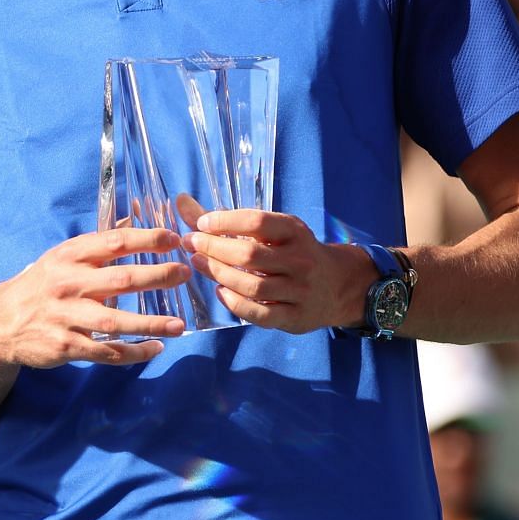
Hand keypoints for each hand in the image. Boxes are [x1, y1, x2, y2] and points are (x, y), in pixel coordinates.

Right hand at [0, 228, 190, 369]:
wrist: (1, 322)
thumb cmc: (42, 285)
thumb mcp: (64, 257)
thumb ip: (101, 242)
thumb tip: (137, 215)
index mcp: (69, 256)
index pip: (113, 242)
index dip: (146, 239)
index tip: (174, 238)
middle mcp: (68, 284)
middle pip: (119, 280)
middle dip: (156, 276)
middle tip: (185, 273)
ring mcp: (66, 317)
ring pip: (114, 322)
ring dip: (150, 323)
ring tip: (179, 324)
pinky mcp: (66, 346)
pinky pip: (105, 352)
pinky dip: (133, 352)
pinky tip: (156, 348)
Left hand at [183, 199, 376, 333]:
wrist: (338, 286)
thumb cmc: (292, 251)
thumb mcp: (270, 230)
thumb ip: (224, 219)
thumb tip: (180, 201)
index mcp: (296, 231)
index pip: (257, 222)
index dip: (224, 221)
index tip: (201, 223)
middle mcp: (301, 260)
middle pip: (250, 255)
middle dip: (214, 249)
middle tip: (191, 244)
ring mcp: (300, 291)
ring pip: (252, 286)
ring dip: (219, 275)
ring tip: (199, 264)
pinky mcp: (295, 318)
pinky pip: (259, 313)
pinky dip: (234, 303)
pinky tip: (220, 291)